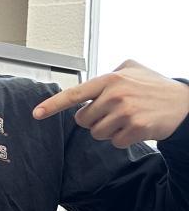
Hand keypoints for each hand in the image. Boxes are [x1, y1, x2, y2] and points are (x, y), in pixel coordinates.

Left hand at [33, 60, 188, 147]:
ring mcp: (126, 112)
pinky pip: (115, 142)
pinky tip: (137, 128)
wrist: (186, 104)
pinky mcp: (136, 129)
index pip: (75, 94)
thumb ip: (110, 72)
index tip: (36, 113)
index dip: (53, 105)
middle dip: (95, 120)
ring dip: (109, 131)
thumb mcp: (133, 68)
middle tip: (115, 113)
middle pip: (83, 120)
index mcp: (110, 79)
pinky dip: (123, 139)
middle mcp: (116, 94)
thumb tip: (90, 82)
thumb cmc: (157, 87)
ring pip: (97, 133)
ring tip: (128, 119)